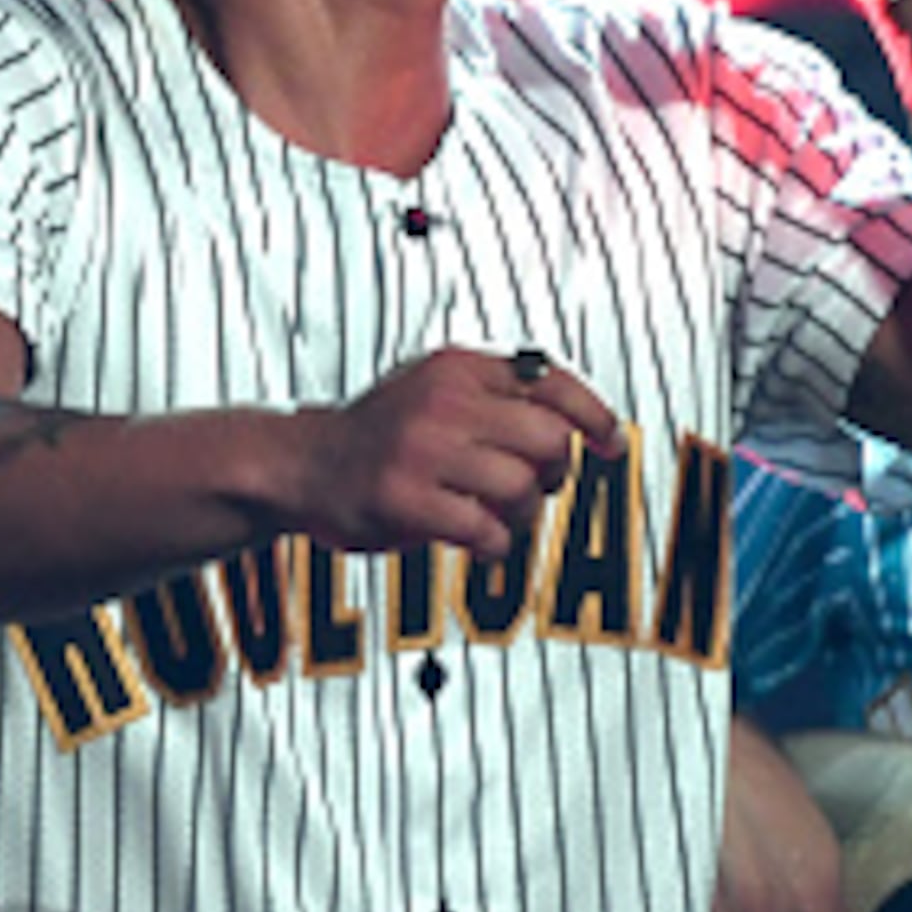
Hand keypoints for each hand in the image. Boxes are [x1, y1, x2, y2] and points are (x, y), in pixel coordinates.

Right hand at [283, 345, 621, 561]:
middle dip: (554, 473)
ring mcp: (423, 450)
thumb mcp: (434, 390)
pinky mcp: (406, 500)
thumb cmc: (378, 436)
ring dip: (522, 513)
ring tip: (497, 515)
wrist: (300, 465)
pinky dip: (495, 544)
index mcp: (457, 367)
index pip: (550, 381)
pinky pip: (487, 529)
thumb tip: (578, 426)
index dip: (594, 415)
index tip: (611, 441)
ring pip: (523, 487)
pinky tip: (478, 540)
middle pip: (548, 440)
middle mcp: (443, 401)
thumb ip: (497, 397)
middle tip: (536, 486)